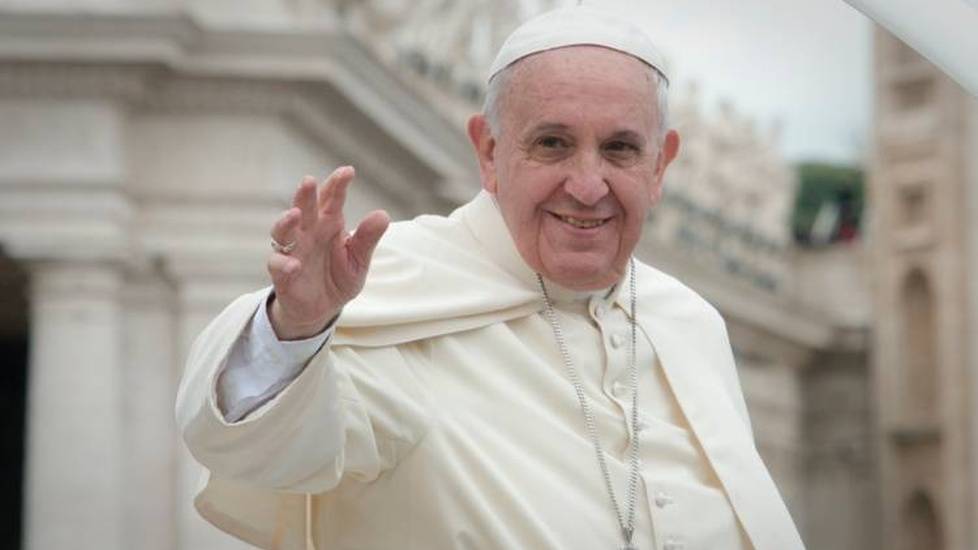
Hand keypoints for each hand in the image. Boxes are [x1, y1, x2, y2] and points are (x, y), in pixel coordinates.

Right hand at [267, 166, 389, 339]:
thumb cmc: (340, 277)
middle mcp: (308, 233)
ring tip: (295, 215)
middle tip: (309, 181)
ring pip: (283, 231)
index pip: (331, 200)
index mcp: (329, 224)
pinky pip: (279, 265)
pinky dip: (285, 264)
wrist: (323, 309)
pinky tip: (295, 264)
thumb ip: (367, 238)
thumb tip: (383, 215)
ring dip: (286, 222)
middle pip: (304, 208)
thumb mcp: (359, 260)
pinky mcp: (283, 274)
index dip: (337, 185)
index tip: (347, 171)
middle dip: (305, 195)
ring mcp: (293, 252)